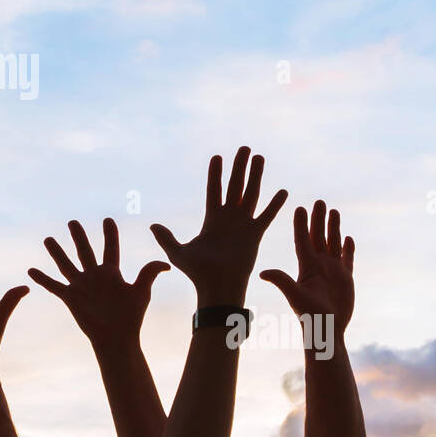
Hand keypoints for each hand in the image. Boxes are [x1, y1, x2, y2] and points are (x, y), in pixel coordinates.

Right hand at [28, 218, 168, 352]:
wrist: (116, 338)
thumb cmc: (132, 317)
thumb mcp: (141, 292)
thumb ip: (148, 274)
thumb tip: (165, 263)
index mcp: (112, 273)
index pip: (110, 248)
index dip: (110, 234)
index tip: (108, 220)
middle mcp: (95, 276)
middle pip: (85, 251)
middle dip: (79, 236)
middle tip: (72, 222)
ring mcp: (81, 286)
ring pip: (66, 264)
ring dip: (57, 252)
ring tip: (48, 239)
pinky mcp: (70, 298)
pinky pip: (53, 286)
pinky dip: (42, 278)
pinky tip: (31, 270)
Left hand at [150, 147, 286, 306]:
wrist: (218, 288)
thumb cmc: (197, 274)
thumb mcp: (177, 253)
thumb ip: (166, 237)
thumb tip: (152, 225)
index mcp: (211, 219)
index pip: (214, 190)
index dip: (215, 174)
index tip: (217, 156)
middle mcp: (228, 219)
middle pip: (235, 186)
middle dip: (239, 167)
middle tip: (244, 148)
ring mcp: (243, 225)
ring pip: (251, 194)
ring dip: (256, 176)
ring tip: (259, 157)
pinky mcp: (255, 235)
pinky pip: (266, 215)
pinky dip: (275, 204)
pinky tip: (283, 191)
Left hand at [260, 200, 354, 337]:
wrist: (327, 331)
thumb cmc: (309, 316)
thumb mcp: (295, 296)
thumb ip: (282, 281)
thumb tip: (262, 272)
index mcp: (306, 266)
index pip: (303, 240)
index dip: (301, 224)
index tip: (299, 207)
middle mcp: (318, 265)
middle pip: (318, 237)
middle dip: (319, 219)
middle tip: (319, 201)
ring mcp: (332, 271)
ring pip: (333, 243)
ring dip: (333, 227)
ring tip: (333, 210)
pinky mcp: (345, 278)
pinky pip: (347, 259)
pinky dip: (348, 248)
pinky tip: (348, 236)